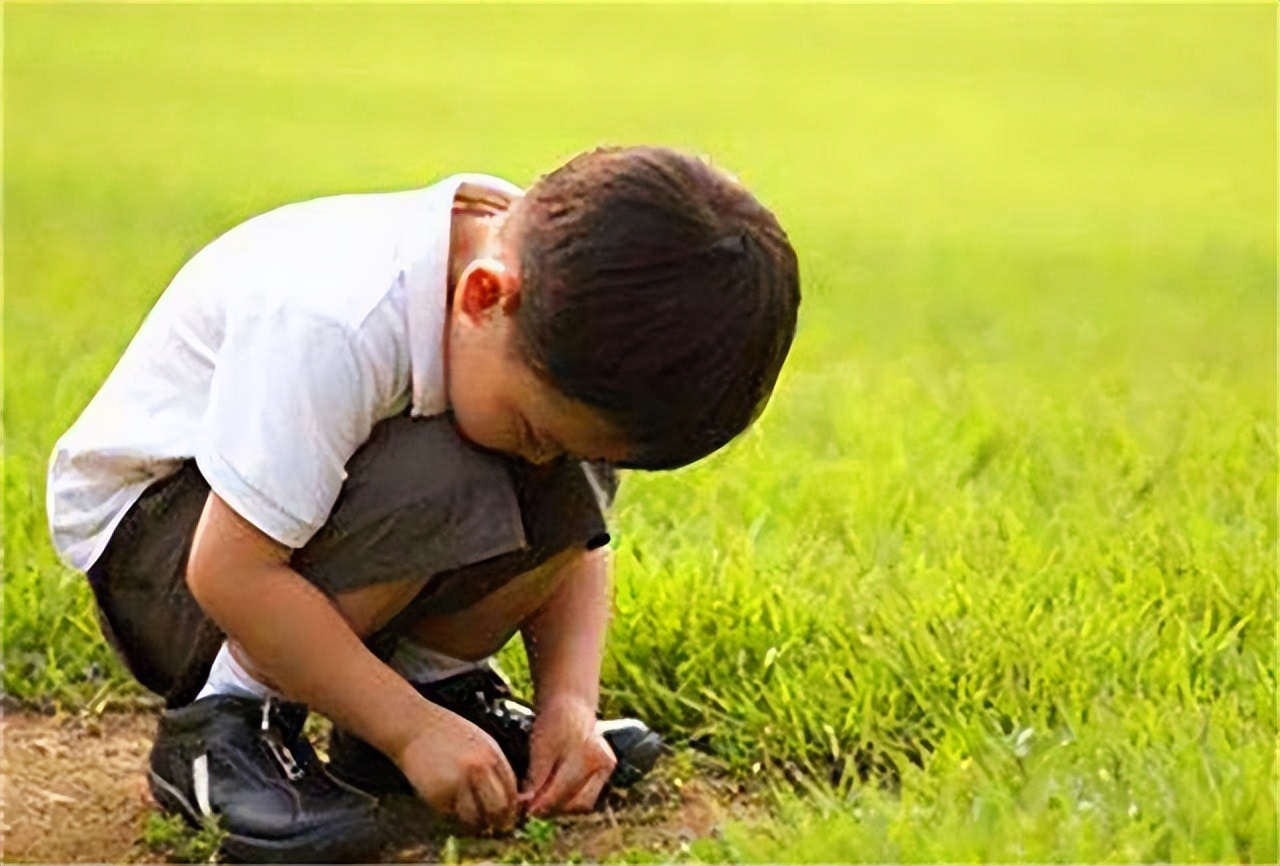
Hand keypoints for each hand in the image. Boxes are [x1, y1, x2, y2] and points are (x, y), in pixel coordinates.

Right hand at [397, 707, 518, 832]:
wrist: (413, 727)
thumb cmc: (447, 733)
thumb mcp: (479, 742)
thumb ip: (494, 766)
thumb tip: (510, 796)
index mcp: (492, 755)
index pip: (511, 792)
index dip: (511, 808)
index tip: (507, 816)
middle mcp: (478, 770)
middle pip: (499, 809)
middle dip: (499, 821)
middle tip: (494, 826)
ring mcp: (458, 783)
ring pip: (475, 819)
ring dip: (475, 822)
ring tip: (470, 817)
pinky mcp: (438, 796)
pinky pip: (451, 815)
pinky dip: (453, 814)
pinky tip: (449, 802)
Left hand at [520, 695, 616, 816]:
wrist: (571, 704)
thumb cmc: (554, 722)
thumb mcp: (539, 747)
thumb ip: (535, 778)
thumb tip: (526, 805)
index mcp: (587, 755)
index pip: (563, 792)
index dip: (542, 805)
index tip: (525, 810)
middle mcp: (603, 764)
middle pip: (577, 803)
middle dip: (553, 810)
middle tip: (532, 809)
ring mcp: (607, 768)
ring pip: (584, 803)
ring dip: (562, 807)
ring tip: (542, 802)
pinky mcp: (606, 770)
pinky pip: (588, 795)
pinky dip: (571, 799)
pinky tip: (555, 794)